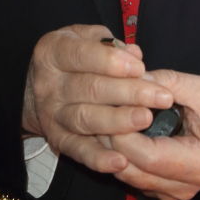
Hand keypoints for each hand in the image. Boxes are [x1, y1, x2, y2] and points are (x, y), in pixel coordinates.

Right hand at [22, 25, 173, 174]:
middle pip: (90, 88)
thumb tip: (135, 54)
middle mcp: (48, 84)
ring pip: (85, 119)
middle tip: (160, 96)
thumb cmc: (74, 56)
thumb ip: (110, 44)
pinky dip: (98, 159)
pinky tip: (121, 161)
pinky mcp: (57, 140)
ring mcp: (51, 114)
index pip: (81, 55)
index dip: (111, 61)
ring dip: (118, 122)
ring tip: (146, 119)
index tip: (140, 67)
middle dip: (128, 92)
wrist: (38, 86)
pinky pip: (78, 151)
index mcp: (53, 52)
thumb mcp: (86, 38)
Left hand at [109, 70, 199, 199]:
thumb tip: (130, 77)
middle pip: (135, 172)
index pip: (148, 157)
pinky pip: (137, 177)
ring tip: (105, 117)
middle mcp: (190, 184)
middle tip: (99, 110)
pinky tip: (117, 131)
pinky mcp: (170, 188)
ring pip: (131, 178)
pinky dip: (123, 157)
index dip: (123, 134)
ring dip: (114, 151)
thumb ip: (166, 83)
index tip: (109, 107)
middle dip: (112, 141)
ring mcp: (179, 191)